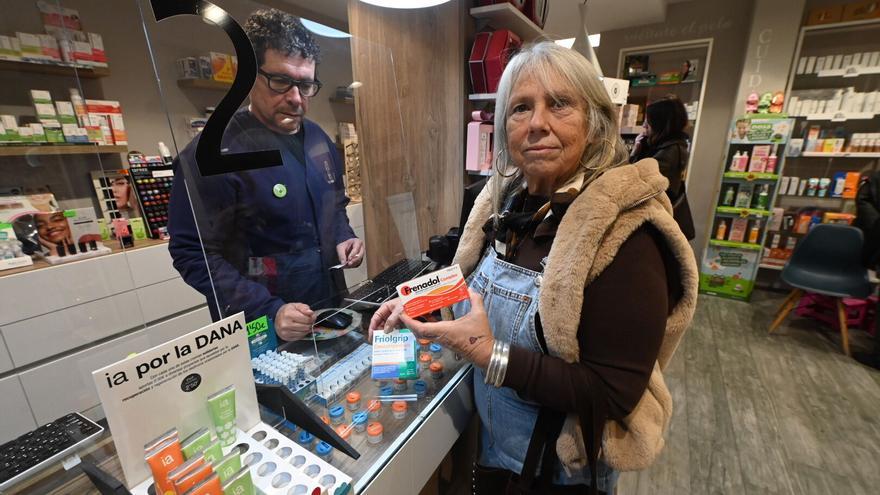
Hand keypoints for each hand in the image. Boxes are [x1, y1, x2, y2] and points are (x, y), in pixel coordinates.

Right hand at [274, 302, 315, 340]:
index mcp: (288, 314)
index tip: (311, 316)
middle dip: (309, 324)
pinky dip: (302, 333)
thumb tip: (311, 313)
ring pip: (304, 333)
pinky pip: (299, 337)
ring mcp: (285, 332)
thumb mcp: (296, 305)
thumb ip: (305, 308)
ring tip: (303, 324)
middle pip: (306, 327)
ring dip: (306, 329)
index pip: (307, 319)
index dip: (312, 318)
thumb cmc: (288, 311)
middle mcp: (285, 324)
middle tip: (308, 320)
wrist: (277, 316)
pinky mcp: (286, 338)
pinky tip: (299, 329)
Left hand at [336, 238, 363, 267]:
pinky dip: (352, 265)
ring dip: (353, 264)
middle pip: (360, 255)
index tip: (349, 259)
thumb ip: (341, 254)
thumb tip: (343, 263)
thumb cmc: (344, 245)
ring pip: (359, 260)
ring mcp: (361, 254)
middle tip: (348, 264)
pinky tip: (347, 266)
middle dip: (354, 260)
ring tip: (346, 265)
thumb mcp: (340, 247)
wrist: (345, 246)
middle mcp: (361, 248)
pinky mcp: (359, 259)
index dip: (353, 254)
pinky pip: (357, 263)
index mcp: (357, 242)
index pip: (356, 249)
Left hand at [368, 290, 494, 368]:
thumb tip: (470, 290)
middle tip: (407, 310)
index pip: (420, 328)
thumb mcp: (479, 314)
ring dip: (417, 324)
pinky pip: (431, 334)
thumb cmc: (480, 337)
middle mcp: (440, 337)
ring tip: (416, 311)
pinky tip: (430, 317)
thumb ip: (475, 299)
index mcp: (444, 331)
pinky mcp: (446, 342)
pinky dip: (426, 326)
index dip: (409, 321)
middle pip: (418, 331)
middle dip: (409, 321)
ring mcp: (442, 340)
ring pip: (424, 333)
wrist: (485, 354)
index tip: (402, 313)